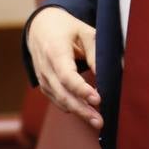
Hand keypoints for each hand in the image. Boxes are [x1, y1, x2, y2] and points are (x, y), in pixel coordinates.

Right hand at [26, 6, 101, 128]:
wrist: (40, 27)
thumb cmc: (67, 28)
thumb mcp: (84, 32)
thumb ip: (95, 53)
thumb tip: (108, 75)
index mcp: (54, 50)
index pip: (66, 75)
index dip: (81, 89)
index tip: (97, 99)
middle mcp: (45, 67)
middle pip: (62, 93)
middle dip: (81, 109)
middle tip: (99, 121)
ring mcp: (42, 78)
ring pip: (59, 100)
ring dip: (78, 112)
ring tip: (97, 121)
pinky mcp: (45, 85)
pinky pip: (57, 100)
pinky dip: (71, 108)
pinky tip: (86, 113)